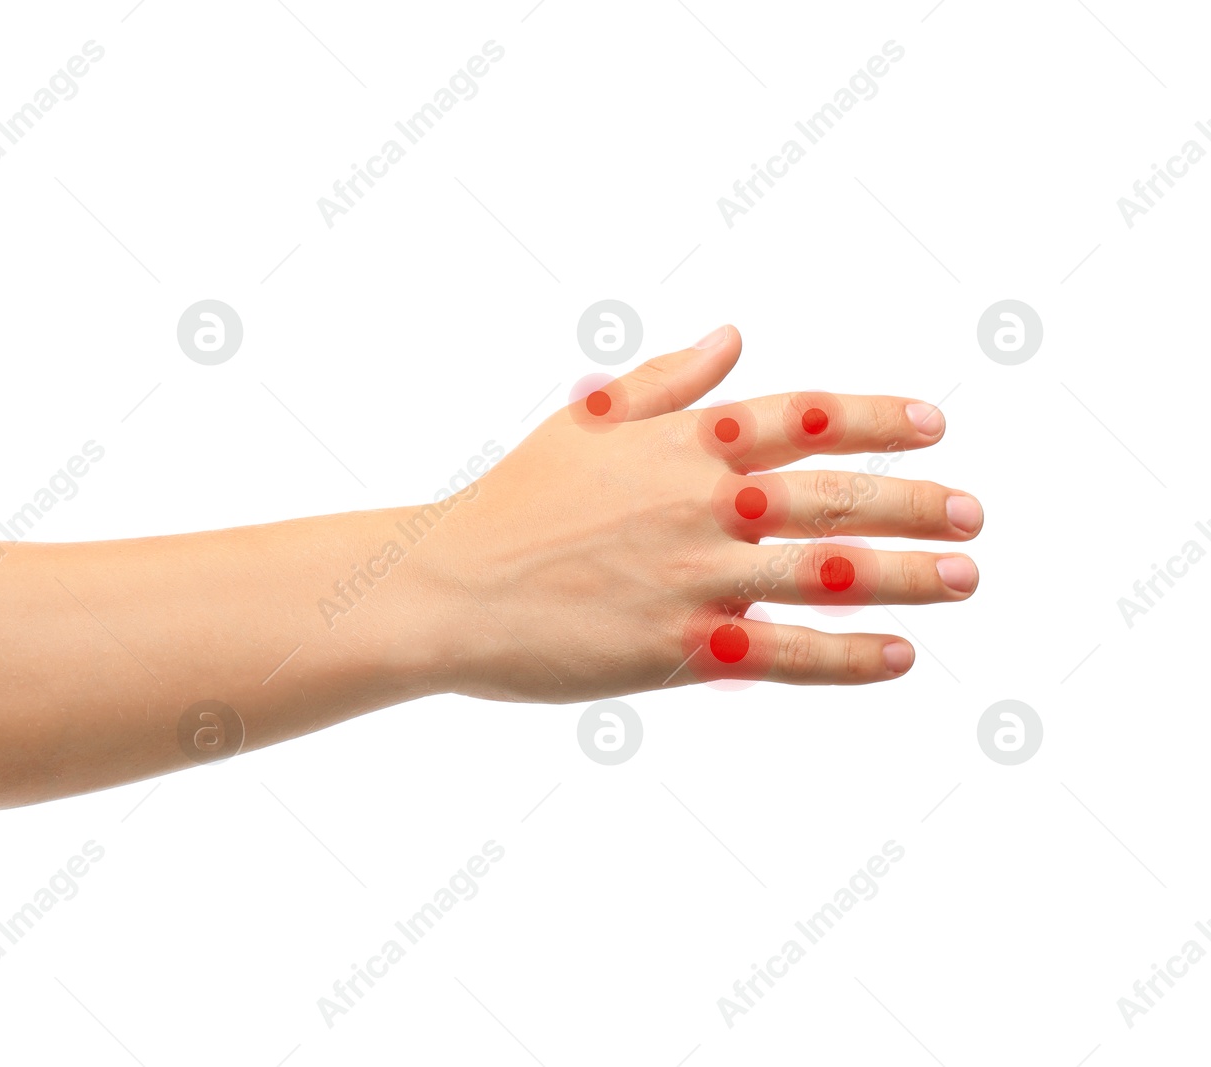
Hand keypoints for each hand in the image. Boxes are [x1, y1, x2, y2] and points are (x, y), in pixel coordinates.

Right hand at [426, 325, 981, 702]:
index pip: (802, 418)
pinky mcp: (679, 648)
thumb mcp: (584, 420)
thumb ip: (666, 380)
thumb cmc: (509, 503)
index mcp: (678, 442)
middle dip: (914, 503)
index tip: (935, 425)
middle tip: (973, 514)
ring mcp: (692, 576)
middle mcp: (698, 503)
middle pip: (833, 497)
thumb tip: (736, 335)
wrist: (446, 589)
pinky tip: (899, 656)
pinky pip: (783, 652)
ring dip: (906, 577)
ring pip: (825, 575)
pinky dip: (846, 655)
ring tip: (963, 578)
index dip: (878, 419)